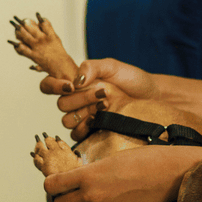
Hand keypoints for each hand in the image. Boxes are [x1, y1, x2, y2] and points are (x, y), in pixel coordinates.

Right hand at [39, 58, 159, 140]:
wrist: (152, 97)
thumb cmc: (132, 80)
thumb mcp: (112, 66)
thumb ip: (91, 67)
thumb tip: (76, 81)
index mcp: (76, 83)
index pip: (49, 85)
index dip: (53, 86)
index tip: (71, 85)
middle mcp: (76, 101)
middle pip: (61, 104)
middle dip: (81, 98)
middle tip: (103, 93)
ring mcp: (83, 117)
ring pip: (66, 121)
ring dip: (84, 113)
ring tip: (105, 106)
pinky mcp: (92, 131)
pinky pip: (76, 135)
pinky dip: (85, 128)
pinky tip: (100, 120)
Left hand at [43, 146, 183, 201]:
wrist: (169, 172)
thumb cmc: (143, 160)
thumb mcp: (110, 159)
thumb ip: (91, 172)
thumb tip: (78, 180)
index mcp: (88, 174)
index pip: (52, 184)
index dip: (51, 185)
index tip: (55, 185)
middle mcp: (92, 194)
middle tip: (62, 200)